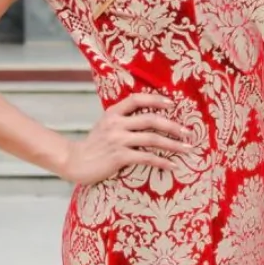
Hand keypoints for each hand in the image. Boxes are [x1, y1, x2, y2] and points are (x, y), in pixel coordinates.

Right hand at [59, 93, 192, 185]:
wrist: (75, 162)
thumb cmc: (94, 144)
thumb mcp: (105, 124)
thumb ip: (122, 119)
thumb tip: (147, 116)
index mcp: (113, 112)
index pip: (137, 99)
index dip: (156, 99)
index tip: (172, 104)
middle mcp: (116, 123)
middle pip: (151, 119)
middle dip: (172, 126)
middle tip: (188, 132)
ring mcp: (118, 140)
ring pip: (152, 139)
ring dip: (173, 144)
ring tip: (187, 148)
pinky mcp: (119, 157)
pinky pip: (146, 157)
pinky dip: (162, 161)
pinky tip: (172, 165)